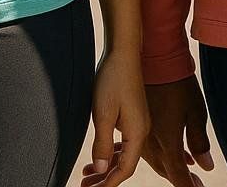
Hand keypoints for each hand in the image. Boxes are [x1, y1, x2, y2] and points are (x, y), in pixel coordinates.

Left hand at [80, 50, 148, 186]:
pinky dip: (110, 153)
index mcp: (137, 133)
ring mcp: (138, 123)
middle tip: (85, 186)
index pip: (125, 169)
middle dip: (106, 179)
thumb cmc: (113, 79)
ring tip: (87, 175)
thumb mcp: (103, 114)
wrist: (123, 52)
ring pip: (123, 154)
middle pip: (125, 165)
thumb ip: (102, 144)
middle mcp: (141, 131)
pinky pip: (123, 143)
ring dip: (107, 167)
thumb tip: (102, 170)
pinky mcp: (132, 116)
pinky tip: (99, 157)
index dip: (109, 183)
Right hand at [141, 76, 214, 186]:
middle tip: (194, 182)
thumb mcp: (195, 111)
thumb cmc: (178, 84)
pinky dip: (160, 155)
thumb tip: (206, 166)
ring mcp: (141, 134)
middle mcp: (150, 142)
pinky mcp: (135, 124)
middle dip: (180, 178)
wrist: (155, 60)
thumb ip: (200, 142)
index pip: (178, 174)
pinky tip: (173, 153)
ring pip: (155, 161)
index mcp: (167, 142)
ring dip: (169, 167)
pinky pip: (147, 148)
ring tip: (187, 168)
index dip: (188, 186)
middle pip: (165, 170)